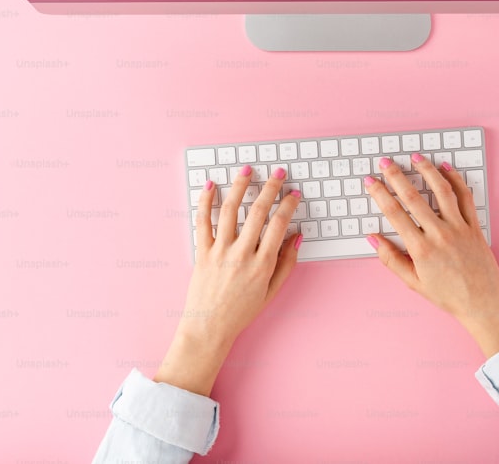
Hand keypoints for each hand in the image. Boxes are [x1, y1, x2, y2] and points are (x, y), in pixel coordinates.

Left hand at [153, 165, 302, 395]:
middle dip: (270, 188)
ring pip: (230, 211)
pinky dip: (205, 201)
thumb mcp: (272, 291)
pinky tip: (211, 185)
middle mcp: (241, 255)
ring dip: (240, 186)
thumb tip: (297, 237)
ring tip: (247, 170)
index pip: (279, 225)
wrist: (208, 328)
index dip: (288, 205)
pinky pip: (202, 222)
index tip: (293, 194)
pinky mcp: (201, 252)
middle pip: (257, 212)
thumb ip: (287, 263)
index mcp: (262, 265)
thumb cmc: (241, 312)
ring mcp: (219, 252)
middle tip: (278, 173)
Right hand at [364, 154, 498, 357]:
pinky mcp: (474, 226)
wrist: (484, 304)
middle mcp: (439, 234)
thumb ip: (391, 259)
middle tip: (385, 162)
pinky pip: (465, 197)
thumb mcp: (413, 283)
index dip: (379, 194)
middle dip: (396, 176)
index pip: (394, 214)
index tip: (370, 181)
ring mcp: (459, 228)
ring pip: (441, 190)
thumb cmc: (449, 296)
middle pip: (413, 197)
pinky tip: (446, 169)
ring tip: (415, 157)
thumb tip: (373, 238)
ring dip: (427, 170)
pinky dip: (456, 180)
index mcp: (421, 250)